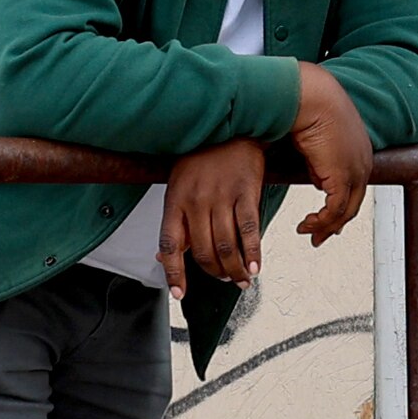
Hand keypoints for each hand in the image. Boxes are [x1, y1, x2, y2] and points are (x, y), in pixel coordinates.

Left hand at [158, 138, 270, 290]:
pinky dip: (253, 253)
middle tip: (223, 279)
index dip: (174, 273)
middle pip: (202, 251)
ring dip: (234, 270)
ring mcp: (221, 196)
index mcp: (175, 200)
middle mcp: (196, 200)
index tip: (179, 293)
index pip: (170, 245)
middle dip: (214, 273)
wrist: (230, 125)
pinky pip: (249, 230)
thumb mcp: (179, 186)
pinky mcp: (245, 191)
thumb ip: (175, 223)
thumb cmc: (203, 157)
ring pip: (226, 246)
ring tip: (240, 278)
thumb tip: (162, 256)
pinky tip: (254, 266)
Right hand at [283, 62, 374, 246]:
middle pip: (353, 203)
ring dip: (325, 226)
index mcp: (358, 151)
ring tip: (308, 232)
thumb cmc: (307, 107)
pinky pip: (334, 210)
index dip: (339, 207)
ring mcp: (356, 170)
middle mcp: (362, 162)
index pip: (353, 187)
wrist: (309, 95)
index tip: (324, 219)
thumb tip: (316, 178)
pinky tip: (306, 224)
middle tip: (317, 236)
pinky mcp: (343, 177)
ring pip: (345, 211)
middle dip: (334, 224)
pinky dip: (321, 222)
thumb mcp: (314, 140)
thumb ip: (317, 162)